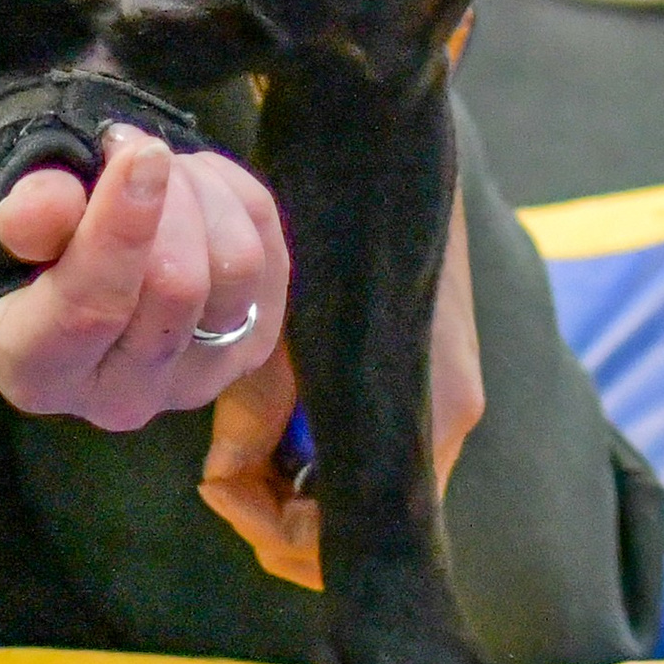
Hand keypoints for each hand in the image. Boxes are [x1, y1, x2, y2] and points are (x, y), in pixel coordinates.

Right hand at [0, 124, 288, 428]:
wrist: (84, 268)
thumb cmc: (33, 246)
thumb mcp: (8, 223)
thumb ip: (27, 217)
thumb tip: (47, 204)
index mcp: (38, 372)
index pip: (90, 310)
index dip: (119, 228)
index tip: (139, 153)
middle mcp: (120, 399)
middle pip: (177, 287)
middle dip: (164, 196)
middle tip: (132, 149)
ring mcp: (198, 380)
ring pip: (237, 265)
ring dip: (200, 192)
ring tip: (161, 170)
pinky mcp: (253, 347)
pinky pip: (271, 248)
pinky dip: (234, 197)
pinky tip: (192, 190)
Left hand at [198, 178, 484, 586]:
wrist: (382, 126)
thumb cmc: (336, 217)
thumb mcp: (283, 321)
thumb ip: (258, 408)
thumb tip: (223, 474)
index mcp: (428, 420)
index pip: (358, 537)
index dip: (278, 528)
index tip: (220, 483)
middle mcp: (445, 419)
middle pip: (357, 512)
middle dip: (280, 501)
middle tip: (219, 466)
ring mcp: (440, 392)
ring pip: (355, 472)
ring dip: (293, 464)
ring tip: (235, 429)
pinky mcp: (424, 363)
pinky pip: (362, 430)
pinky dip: (313, 432)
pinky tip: (269, 397)